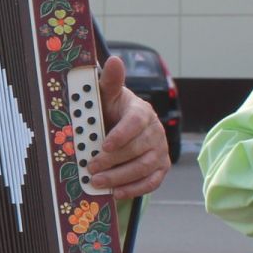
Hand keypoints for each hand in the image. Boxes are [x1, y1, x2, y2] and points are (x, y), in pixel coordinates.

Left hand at [86, 57, 168, 198]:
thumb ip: (111, 81)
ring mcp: (160, 151)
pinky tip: (116, 192)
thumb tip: (113, 60)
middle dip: (113, 161)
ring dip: (120, 178)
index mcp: (142, 112)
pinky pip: (152, 182)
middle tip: (91, 168)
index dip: (121, 135)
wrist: (125, 126)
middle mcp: (156, 131)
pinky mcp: (161, 168)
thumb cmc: (114, 110)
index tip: (103, 145)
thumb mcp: (109, 95)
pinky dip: (134, 189)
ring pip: (144, 168)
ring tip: (98, 182)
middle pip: (137, 149)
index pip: (135, 122)